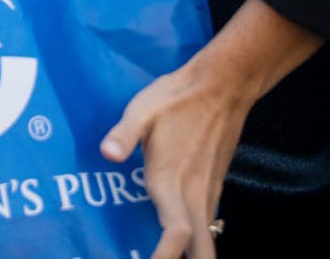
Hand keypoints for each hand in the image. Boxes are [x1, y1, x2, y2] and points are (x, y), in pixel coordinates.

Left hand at [100, 60, 251, 258]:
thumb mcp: (142, 110)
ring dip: (194, 255)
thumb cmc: (177, 98)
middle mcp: (194, 195)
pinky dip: (198, 241)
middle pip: (201, 251)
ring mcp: (209, 192)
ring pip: (207, 239)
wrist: (222, 86)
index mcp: (172, 182)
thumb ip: (123, 135)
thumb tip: (107, 154)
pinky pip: (208, 224)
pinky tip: (183, 241)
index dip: (163, 258)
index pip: (175, 236)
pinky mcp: (215, 185)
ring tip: (168, 256)